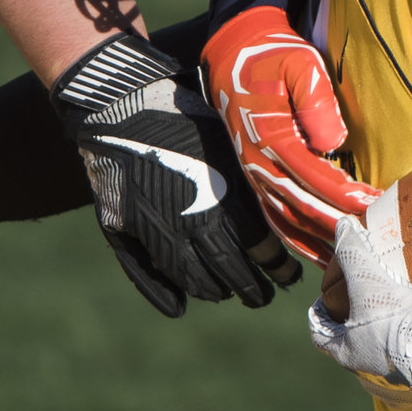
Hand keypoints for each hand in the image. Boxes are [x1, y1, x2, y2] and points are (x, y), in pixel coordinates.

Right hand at [49, 33, 301, 315]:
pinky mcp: (121, 230)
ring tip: (226, 294)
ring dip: (212, 290)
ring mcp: (154, 229)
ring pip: (190, 276)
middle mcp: (192, 221)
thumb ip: (251, 179)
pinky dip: (162, 294)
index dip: (277, 266)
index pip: (261, 247)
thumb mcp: (229, 143)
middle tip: (264, 297)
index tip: (290, 276)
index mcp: (225, 198)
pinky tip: (178, 307)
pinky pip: (144, 274)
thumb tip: (284, 204)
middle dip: (251, 287)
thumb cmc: (185, 115)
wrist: (122, 104)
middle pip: (229, 269)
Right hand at [201, 5, 376, 265]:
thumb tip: (333, 142)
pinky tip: (322, 256)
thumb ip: (316, 100)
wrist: (234, 56)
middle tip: (376, 240)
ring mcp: (255, 176)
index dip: (345, 196)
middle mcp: (260, 164)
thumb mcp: (299, 64)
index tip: (376, 206)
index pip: (314, 176)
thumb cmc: (274, 56)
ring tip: (354, 260)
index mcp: (271, 138)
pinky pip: (276, 220)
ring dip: (320, 243)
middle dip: (341, 226)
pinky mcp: (257, 179)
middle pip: (303, 208)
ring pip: (288, 222)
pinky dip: (299, 242)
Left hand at [308, 190, 411, 410]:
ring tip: (399, 313)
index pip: (321, 335)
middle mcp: (366, 370)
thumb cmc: (392, 319)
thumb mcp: (366, 279)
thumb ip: (352, 251)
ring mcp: (394, 380)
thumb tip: (342, 225)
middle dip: (355, 326)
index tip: (323, 302)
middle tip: (366, 304)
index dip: (319, 317)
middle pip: (352, 345)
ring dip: (386, 338)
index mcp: (346, 351)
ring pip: (383, 355)